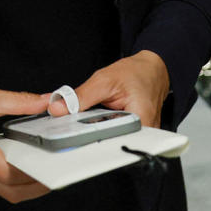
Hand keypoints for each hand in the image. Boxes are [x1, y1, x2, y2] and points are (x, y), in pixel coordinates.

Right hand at [0, 83, 51, 202]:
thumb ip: (18, 102)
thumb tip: (43, 102)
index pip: (12, 177)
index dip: (36, 177)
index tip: (54, 170)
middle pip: (10, 192)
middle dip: (35, 187)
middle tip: (52, 173)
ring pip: (0, 191)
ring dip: (21, 184)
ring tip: (38, 166)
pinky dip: (6, 180)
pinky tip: (15, 163)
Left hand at [47, 51, 169, 129]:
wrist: (151, 68)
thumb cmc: (136, 72)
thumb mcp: (104, 80)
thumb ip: (81, 96)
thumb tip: (59, 108)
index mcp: (140, 120)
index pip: (109, 138)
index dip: (85, 138)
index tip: (66, 134)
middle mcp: (143, 132)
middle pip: (109, 142)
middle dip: (86, 136)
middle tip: (67, 132)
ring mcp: (140, 134)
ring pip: (110, 139)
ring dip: (93, 133)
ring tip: (77, 128)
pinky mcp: (134, 132)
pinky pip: (113, 134)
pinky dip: (101, 129)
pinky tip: (91, 124)